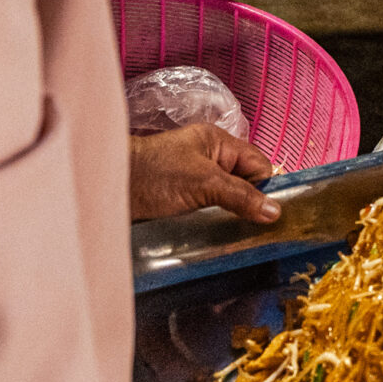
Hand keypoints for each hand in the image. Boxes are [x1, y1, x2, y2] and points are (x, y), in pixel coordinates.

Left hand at [128, 123, 278, 223]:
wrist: (107, 190)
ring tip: (235, 237)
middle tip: (253, 229)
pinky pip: (209, 213)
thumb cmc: (152, 174)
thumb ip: (241, 196)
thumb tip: (275, 211)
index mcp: (217, 144)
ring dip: (230, 218)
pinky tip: (216, 237)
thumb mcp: (204, 182)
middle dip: (249, 206)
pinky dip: (214, 225)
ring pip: (227, 202)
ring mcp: (194, 182)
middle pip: (245, 184)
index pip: (258, 165)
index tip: (270, 214)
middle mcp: (208, 160)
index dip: (266, 187)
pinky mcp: (182, 203)